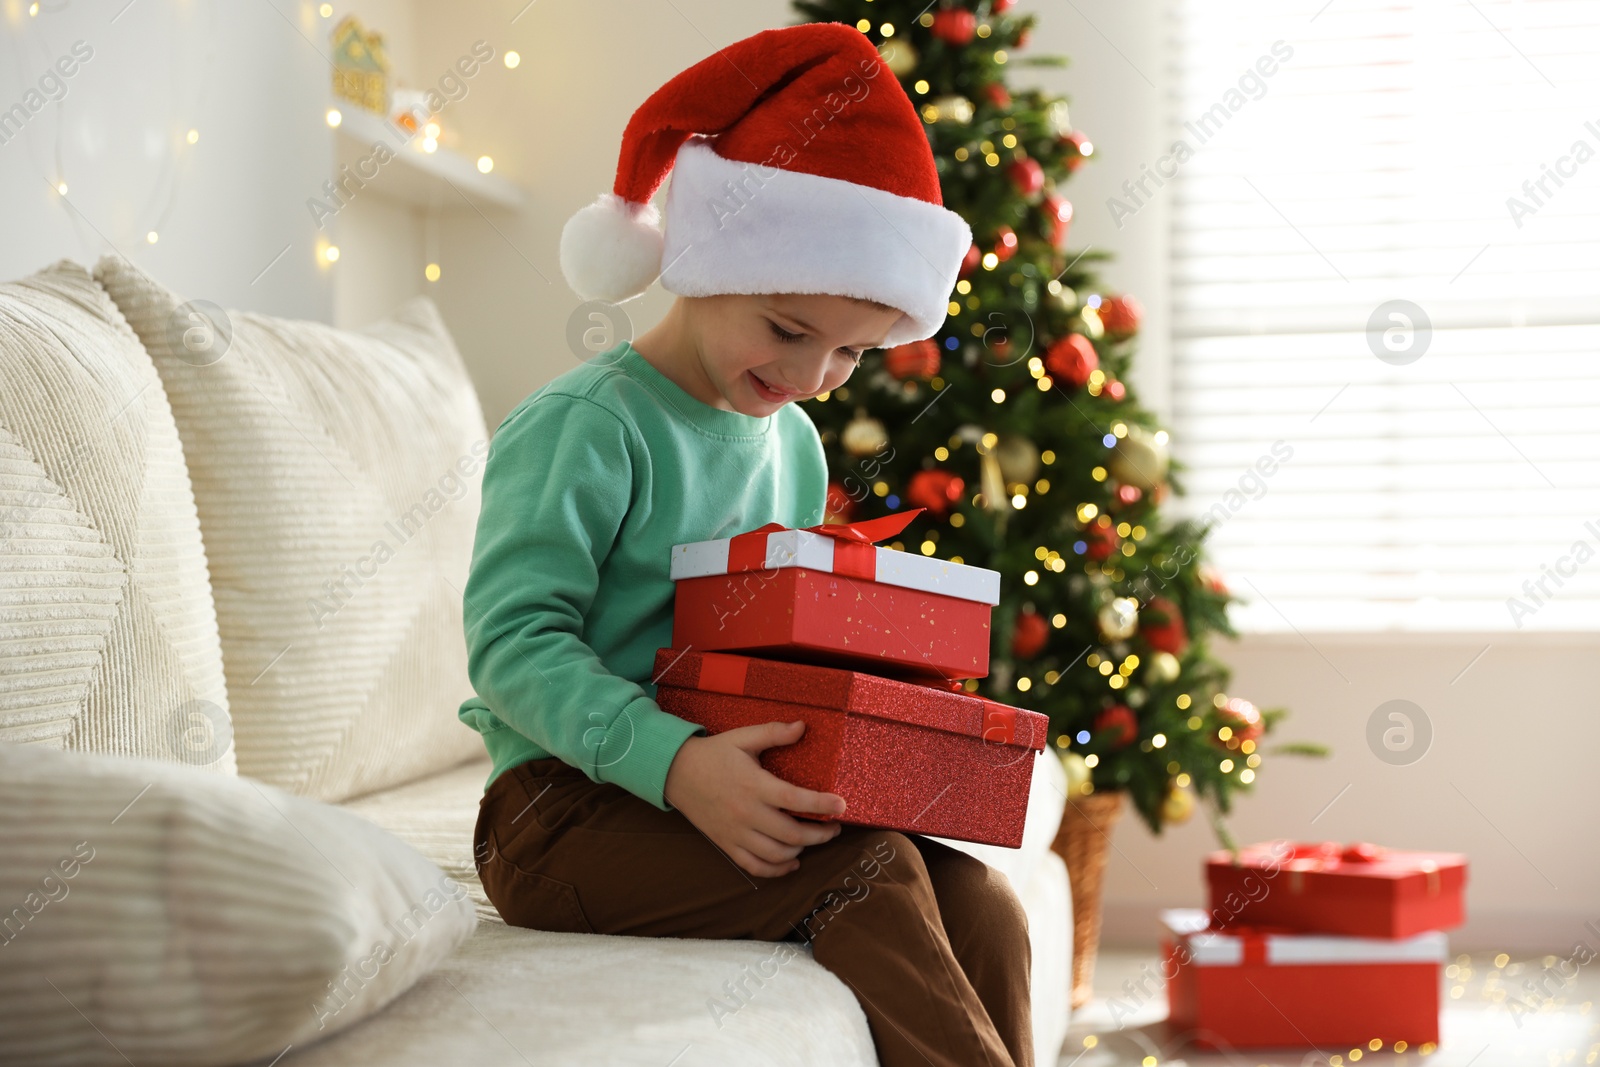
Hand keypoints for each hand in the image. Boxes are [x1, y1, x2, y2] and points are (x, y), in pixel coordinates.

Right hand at [663, 720, 846, 877]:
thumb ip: (773, 733)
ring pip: (777, 855)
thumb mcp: (742, 737)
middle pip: (792, 835)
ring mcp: (736, 833)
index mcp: (754, 785)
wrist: (675, 773)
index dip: (822, 804)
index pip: (795, 799)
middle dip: (821, 834)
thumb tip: (803, 726)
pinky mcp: (727, 845)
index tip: (842, 805)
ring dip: (801, 851)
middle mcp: (746, 813)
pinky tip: (792, 862)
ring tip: (814, 839)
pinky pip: (755, 867)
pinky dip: (777, 870)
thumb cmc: (714, 754)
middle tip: (835, 827)